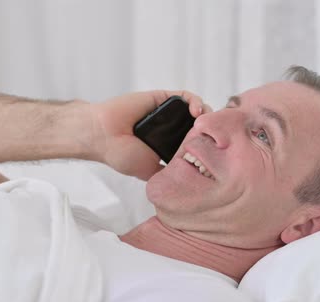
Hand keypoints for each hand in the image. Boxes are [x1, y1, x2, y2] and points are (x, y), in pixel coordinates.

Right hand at [90, 90, 211, 179]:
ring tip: (207, 124)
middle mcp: (170, 129)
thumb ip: (168, 175)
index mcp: (168, 145)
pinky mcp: (163, 98)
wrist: (103, 135)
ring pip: (195, 110)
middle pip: (199, 125)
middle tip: (216, 137)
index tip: (216, 152)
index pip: (195, 143)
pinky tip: (196, 111)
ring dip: (206, 114)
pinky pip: (184, 97)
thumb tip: (188, 186)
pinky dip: (194, 102)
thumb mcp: (150, 172)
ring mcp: (167, 113)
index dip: (207, 145)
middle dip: (210, 129)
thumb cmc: (120, 154)